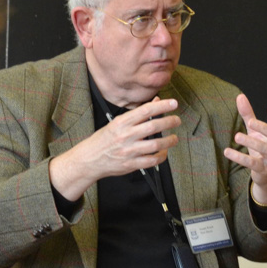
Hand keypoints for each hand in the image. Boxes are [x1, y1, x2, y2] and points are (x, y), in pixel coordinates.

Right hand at [50, 98, 180, 200]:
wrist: (89, 159)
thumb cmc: (104, 140)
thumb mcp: (117, 123)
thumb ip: (137, 114)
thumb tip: (155, 102)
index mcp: (122, 123)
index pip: (146, 110)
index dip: (162, 106)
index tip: (174, 103)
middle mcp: (126, 136)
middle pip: (153, 126)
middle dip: (169, 122)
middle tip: (177, 120)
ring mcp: (129, 151)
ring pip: (155, 145)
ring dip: (169, 141)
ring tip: (174, 138)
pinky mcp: (131, 164)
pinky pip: (151, 161)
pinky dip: (161, 156)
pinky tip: (163, 152)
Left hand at [223, 94, 266, 205]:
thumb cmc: (263, 147)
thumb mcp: (255, 131)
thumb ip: (248, 115)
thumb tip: (239, 96)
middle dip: (264, 128)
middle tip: (250, 122)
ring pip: (266, 150)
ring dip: (252, 142)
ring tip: (236, 136)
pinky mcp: (264, 170)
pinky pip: (253, 164)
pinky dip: (240, 158)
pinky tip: (227, 152)